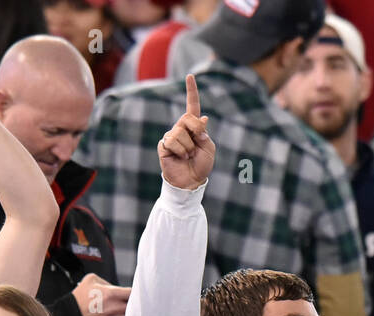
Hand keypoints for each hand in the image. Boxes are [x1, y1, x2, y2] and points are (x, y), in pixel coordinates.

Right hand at [72, 273, 130, 315]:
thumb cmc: (78, 300)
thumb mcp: (90, 280)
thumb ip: (106, 282)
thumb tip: (114, 287)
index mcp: (111, 294)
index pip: (133, 292)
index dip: (134, 292)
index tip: (131, 292)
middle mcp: (115, 308)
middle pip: (134, 306)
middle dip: (131, 303)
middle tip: (125, 301)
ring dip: (126, 313)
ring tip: (116, 309)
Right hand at [158, 75, 214, 189]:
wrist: (191, 181)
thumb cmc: (201, 165)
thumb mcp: (209, 147)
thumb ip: (204, 133)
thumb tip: (202, 118)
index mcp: (193, 127)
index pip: (192, 106)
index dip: (192, 91)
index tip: (190, 76)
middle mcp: (181, 128)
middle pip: (187, 118)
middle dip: (195, 131)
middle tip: (197, 144)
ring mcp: (171, 136)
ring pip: (180, 132)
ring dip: (188, 147)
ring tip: (188, 156)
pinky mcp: (164, 145)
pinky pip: (172, 141)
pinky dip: (180, 151)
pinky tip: (180, 157)